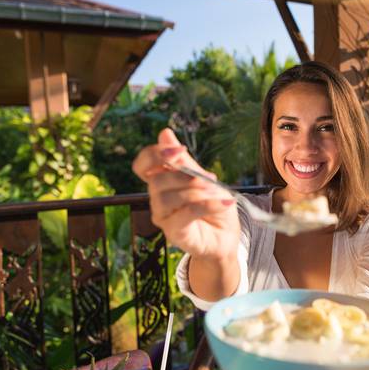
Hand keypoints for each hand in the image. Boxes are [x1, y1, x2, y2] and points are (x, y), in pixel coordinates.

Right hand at [132, 128, 239, 260]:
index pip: (142, 164)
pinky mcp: (174, 233)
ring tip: (217, 195)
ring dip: (199, 192)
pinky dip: (209, 205)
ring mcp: (163, 217)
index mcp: (162, 182)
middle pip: (157, 180)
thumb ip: (184, 161)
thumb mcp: (204, 179)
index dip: (155, 154)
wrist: (226, 236)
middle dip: (186, 176)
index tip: (180, 151)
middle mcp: (157, 199)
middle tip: (210, 179)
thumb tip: (164, 133)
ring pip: (170, 197)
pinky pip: (187, 213)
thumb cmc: (213, 206)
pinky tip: (224, 202)